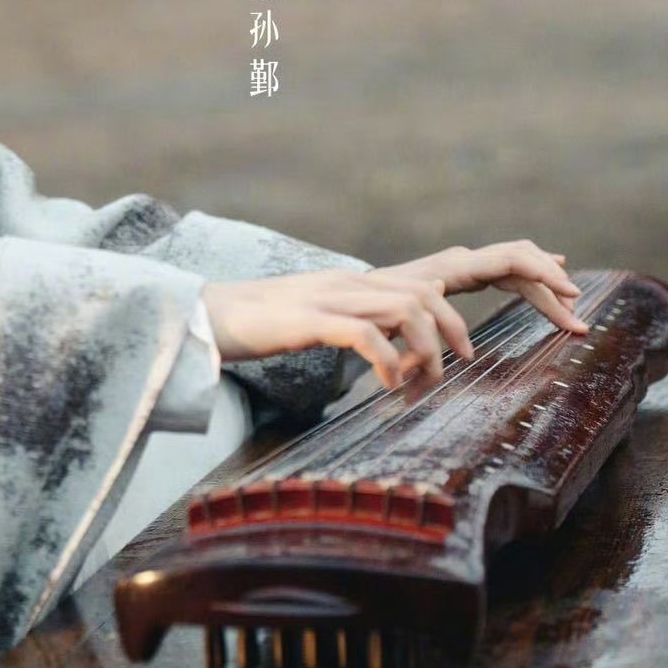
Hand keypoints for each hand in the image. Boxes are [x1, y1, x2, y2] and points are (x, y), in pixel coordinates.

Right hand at [202, 269, 478, 393]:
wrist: (206, 316)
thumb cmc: (259, 323)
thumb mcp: (316, 313)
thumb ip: (354, 314)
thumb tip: (386, 328)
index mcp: (349, 282)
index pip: (419, 285)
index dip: (450, 317)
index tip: (462, 352)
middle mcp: (345, 283)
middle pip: (422, 294)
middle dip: (450, 331)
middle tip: (452, 369)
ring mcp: (328, 298)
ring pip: (403, 309)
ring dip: (422, 350)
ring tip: (416, 383)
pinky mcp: (308, 320)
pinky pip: (365, 334)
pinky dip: (387, 360)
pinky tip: (385, 385)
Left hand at [376, 241, 585, 341]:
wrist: (356, 295)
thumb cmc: (376, 309)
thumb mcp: (398, 319)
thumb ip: (426, 321)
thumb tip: (452, 329)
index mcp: (456, 265)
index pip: (513, 260)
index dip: (545, 276)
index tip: (571, 296)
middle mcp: (465, 258)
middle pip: (524, 260)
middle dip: (554, 288)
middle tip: (578, 321)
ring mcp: (466, 263)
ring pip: (520, 263)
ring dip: (546, 284)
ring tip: (571, 307)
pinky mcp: (466, 273)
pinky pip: (509, 269)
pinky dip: (533, 277)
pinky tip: (552, 282)